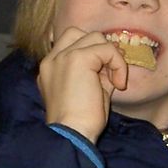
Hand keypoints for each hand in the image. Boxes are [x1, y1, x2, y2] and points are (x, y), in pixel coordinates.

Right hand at [37, 27, 125, 144]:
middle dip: (98, 49)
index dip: (91, 53)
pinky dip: (117, 64)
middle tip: (108, 75)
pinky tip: (118, 85)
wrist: (72, 134)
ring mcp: (62, 56)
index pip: (69, 42)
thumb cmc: (80, 122)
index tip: (102, 77)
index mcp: (49, 68)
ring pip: (95, 37)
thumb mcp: (87, 91)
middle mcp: (52, 59)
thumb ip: (95, 72)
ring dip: (110, 57)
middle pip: (79, 33)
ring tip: (113, 82)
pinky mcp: (77, 58)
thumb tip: (113, 60)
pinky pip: (106, 49)